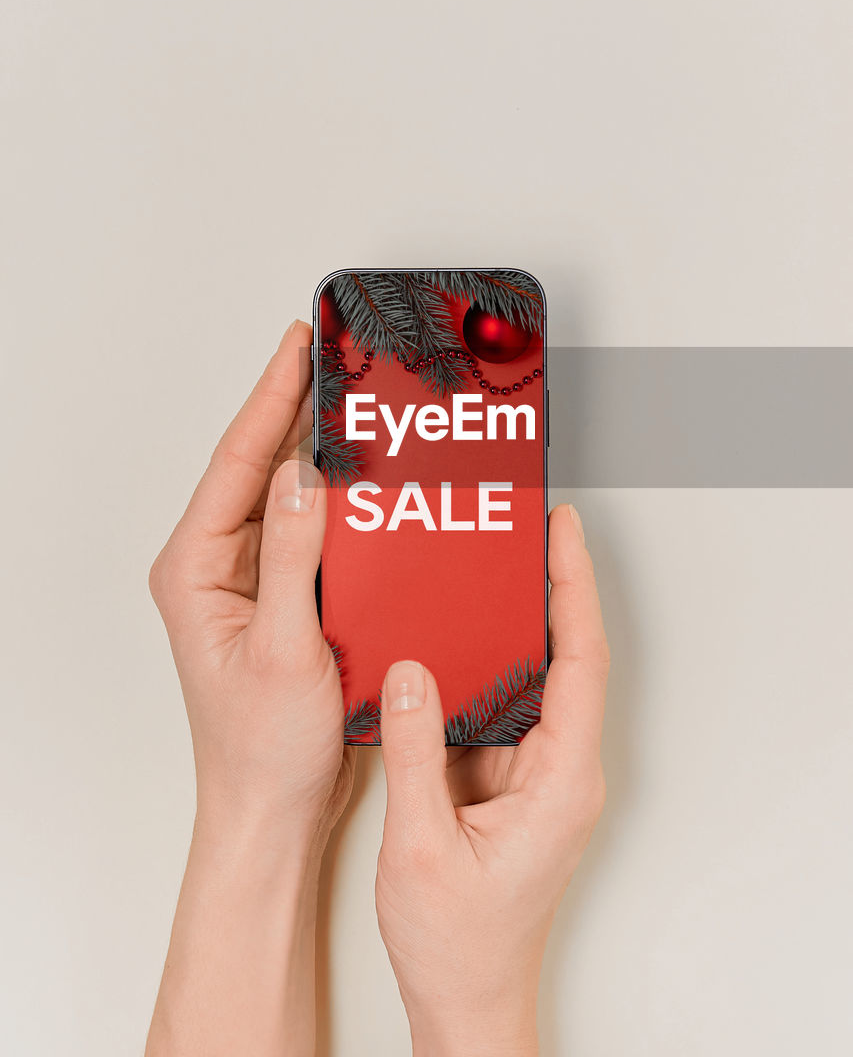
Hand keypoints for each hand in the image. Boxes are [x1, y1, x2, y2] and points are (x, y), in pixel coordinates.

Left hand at [146, 320, 352, 1056]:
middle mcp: (221, 566)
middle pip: (261, 466)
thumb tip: (305, 477)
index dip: (270, 398)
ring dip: (324, 452)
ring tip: (360, 405)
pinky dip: (344, 501)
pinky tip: (375, 482)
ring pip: (291, 494)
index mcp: (197, 569)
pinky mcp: (289, 597)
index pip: (235, 463)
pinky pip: (316, 531)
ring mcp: (255, 579)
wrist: (277, 810)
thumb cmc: (262, 750)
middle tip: (337, 359)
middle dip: (297, 409)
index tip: (298, 348)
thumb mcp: (280, 650)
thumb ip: (293, 560)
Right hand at [375, 504, 608, 1056]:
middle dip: (551, 587)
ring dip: (514, 623)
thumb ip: (414, 754)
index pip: (580, 663)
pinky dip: (481, 666)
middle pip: (565, 658)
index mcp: (561, 781)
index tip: (563, 532)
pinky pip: (501, 707)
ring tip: (484, 564)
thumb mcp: (421, 846)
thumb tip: (409, 673)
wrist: (468, 1001)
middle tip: (523, 525)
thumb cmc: (459, 945)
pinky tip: (450, 637)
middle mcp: (562, 770)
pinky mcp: (513, 780)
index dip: (575, 589)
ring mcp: (539, 774)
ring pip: (532, 679)